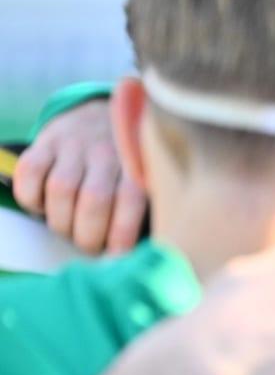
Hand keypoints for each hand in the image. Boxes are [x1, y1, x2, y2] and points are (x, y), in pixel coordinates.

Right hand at [12, 99, 146, 253]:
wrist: (98, 115)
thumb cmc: (126, 164)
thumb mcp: (145, 178)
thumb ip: (146, 210)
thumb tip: (139, 257)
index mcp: (137, 165)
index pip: (130, 202)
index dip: (121, 236)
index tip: (116, 259)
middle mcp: (106, 151)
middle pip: (94, 200)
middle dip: (88, 236)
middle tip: (90, 245)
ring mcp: (74, 145)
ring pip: (62, 190)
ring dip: (61, 222)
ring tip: (68, 230)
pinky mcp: (45, 142)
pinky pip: (30, 172)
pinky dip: (32, 198)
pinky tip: (43, 207)